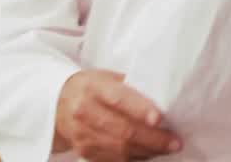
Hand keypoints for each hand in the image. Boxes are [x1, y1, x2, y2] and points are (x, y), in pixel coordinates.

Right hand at [54, 70, 182, 160]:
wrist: (57, 103)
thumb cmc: (90, 87)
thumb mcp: (107, 77)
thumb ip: (131, 86)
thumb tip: (163, 96)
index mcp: (93, 87)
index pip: (118, 99)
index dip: (139, 110)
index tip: (159, 119)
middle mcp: (85, 111)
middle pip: (122, 130)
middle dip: (152, 139)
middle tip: (174, 141)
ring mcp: (82, 134)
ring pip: (119, 149)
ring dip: (147, 151)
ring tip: (167, 148)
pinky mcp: (84, 151)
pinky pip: (113, 159)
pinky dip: (134, 158)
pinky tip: (149, 153)